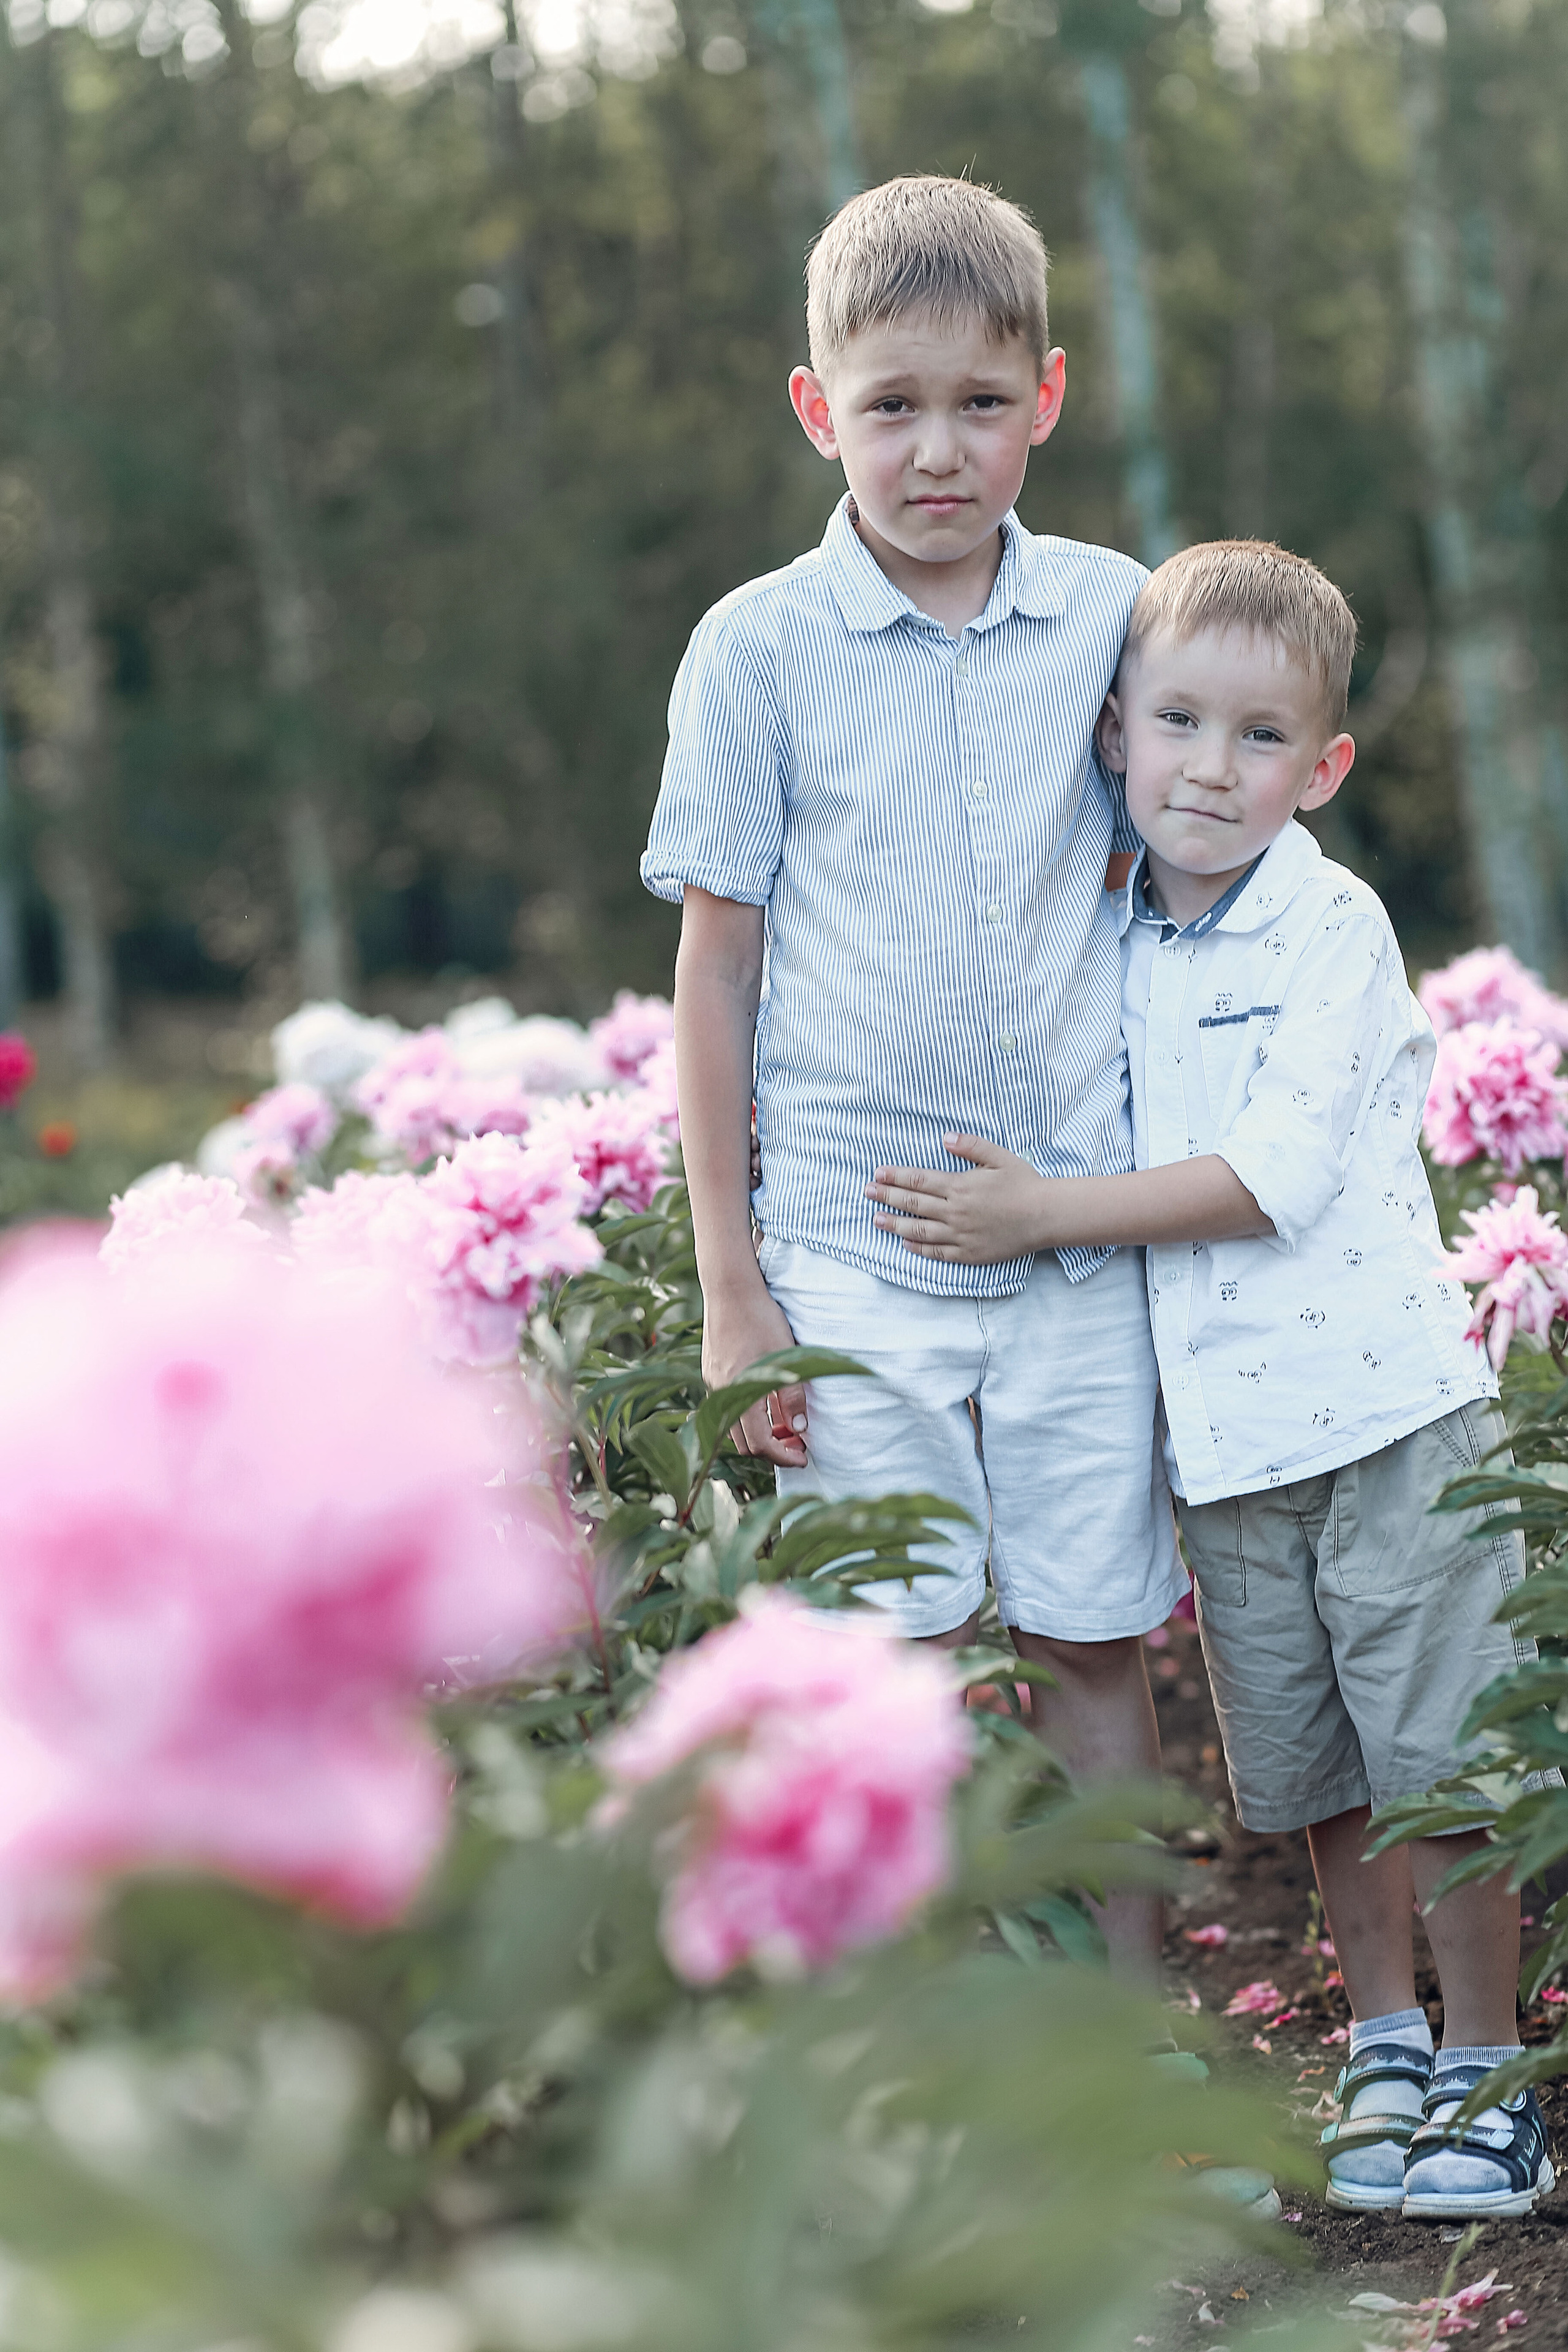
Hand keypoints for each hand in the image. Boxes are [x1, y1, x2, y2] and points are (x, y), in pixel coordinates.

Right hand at [702, 1275, 809, 1465]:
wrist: (730, 1288)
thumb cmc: (761, 1318)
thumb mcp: (787, 1356)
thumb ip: (794, 1395)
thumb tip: (801, 1429)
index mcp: (740, 1392)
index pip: (760, 1444)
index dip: (783, 1456)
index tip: (802, 1457)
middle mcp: (721, 1392)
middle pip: (743, 1443)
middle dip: (771, 1450)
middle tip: (796, 1445)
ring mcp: (711, 1382)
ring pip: (731, 1426)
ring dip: (757, 1434)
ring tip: (783, 1426)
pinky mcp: (710, 1371)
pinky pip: (725, 1406)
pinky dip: (745, 1415)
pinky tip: (764, 1403)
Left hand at [866, 1135, 1054, 1261]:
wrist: (1045, 1217)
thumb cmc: (1024, 1184)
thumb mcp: (999, 1157)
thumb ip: (971, 1146)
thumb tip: (945, 1138)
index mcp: (961, 1186)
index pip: (918, 1181)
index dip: (895, 1177)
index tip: (878, 1174)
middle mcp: (956, 1212)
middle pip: (913, 1205)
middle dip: (886, 1197)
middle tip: (867, 1193)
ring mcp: (961, 1235)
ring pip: (919, 1231)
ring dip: (895, 1224)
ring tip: (876, 1220)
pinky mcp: (969, 1253)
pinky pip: (937, 1252)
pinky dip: (918, 1248)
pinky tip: (905, 1243)